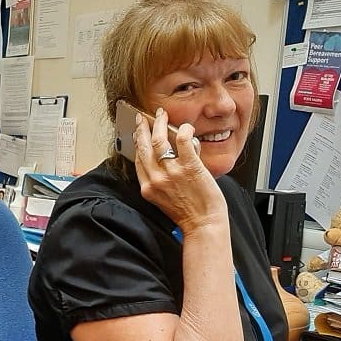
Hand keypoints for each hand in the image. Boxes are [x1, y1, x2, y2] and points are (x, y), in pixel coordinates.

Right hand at [132, 108, 224, 234]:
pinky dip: (183, 129)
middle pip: (143, 146)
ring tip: (162, 115)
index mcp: (148, 188)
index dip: (137, 142)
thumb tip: (165, 158)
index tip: (138, 133)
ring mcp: (172, 172)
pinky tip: (186, 127)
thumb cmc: (188, 215)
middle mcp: (156, 179)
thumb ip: (160, 181)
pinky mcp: (189, 166)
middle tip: (143, 118)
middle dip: (142, 128)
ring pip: (158, 140)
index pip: (138, 159)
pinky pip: (183, 140)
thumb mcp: (164, 199)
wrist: (203, 225)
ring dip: (159, 123)